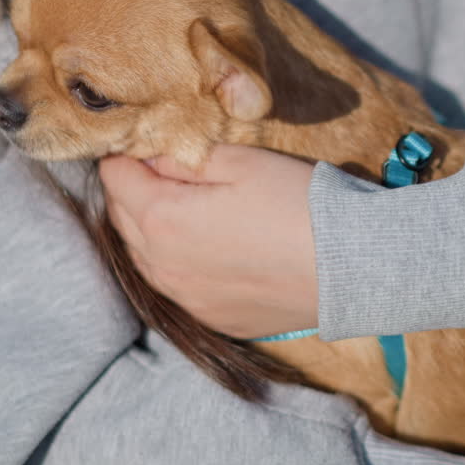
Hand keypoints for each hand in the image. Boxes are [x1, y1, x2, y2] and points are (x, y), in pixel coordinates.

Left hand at [99, 144, 318, 337]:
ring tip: (190, 208)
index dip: (129, 155)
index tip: (155, 146)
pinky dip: (179, 263)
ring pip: (142, 255)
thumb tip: (148, 156)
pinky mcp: (210, 318)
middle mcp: (160, 266)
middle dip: (135, 190)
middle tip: (170, 171)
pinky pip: (175, 285)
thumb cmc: (298, 204)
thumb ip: (182, 156)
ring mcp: (184, 298)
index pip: (113, 176)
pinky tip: (212, 248)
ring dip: (152, 229)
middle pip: (120, 217)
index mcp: (160, 219)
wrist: (351, 267)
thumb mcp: (240, 161)